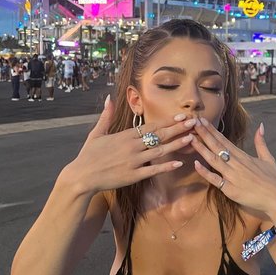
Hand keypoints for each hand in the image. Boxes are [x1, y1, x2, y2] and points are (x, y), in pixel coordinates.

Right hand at [64, 97, 195, 195]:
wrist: (81, 176)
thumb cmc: (88, 155)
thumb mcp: (96, 133)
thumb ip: (106, 116)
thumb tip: (110, 98)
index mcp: (125, 135)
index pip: (152, 126)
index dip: (168, 121)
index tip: (181, 116)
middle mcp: (132, 146)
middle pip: (160, 135)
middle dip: (178, 129)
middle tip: (194, 123)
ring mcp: (133, 161)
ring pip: (160, 151)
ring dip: (176, 144)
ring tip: (191, 138)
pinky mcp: (133, 176)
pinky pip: (153, 171)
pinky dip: (166, 166)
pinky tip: (178, 163)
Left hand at [191, 119, 275, 220]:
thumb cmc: (274, 180)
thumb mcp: (268, 158)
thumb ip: (261, 143)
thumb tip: (261, 126)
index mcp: (244, 156)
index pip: (224, 140)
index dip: (212, 131)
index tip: (202, 121)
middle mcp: (237, 164)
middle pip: (217, 147)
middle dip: (204, 134)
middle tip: (192, 122)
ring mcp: (233, 177)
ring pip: (214, 160)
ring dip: (202, 149)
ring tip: (191, 138)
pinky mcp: (231, 190)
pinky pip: (216, 180)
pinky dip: (206, 173)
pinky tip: (196, 164)